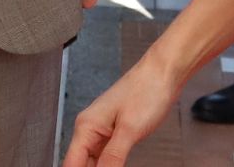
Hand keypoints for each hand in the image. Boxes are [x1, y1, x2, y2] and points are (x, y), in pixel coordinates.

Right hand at [62, 58, 179, 166]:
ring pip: (91, 161)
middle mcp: (89, 129)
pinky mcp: (114, 133)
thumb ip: (113, 155)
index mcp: (86, 127)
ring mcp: (101, 131)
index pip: (71, 163)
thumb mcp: (130, 129)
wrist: (161, 74)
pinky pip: (104, 156)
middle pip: (79, 163)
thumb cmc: (145, 92)